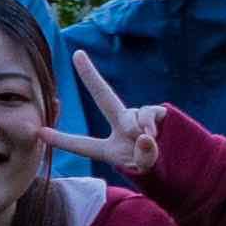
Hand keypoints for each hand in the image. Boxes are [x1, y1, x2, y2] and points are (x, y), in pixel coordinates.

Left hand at [44, 48, 164, 180]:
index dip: (61, 140)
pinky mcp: (158, 112)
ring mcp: (139, 117)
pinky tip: (155, 134)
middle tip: (77, 54)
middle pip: (104, 97)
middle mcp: (121, 127)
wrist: (186, 167)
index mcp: (109, 148)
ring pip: (130, 115)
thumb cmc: (159, 172)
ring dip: (135, 128)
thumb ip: (144, 157)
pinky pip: (148, 112)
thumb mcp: (147, 171)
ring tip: (145, 142)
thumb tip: (144, 135)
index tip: (39, 132)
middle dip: (90, 75)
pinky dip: (149, 124)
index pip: (83, 145)